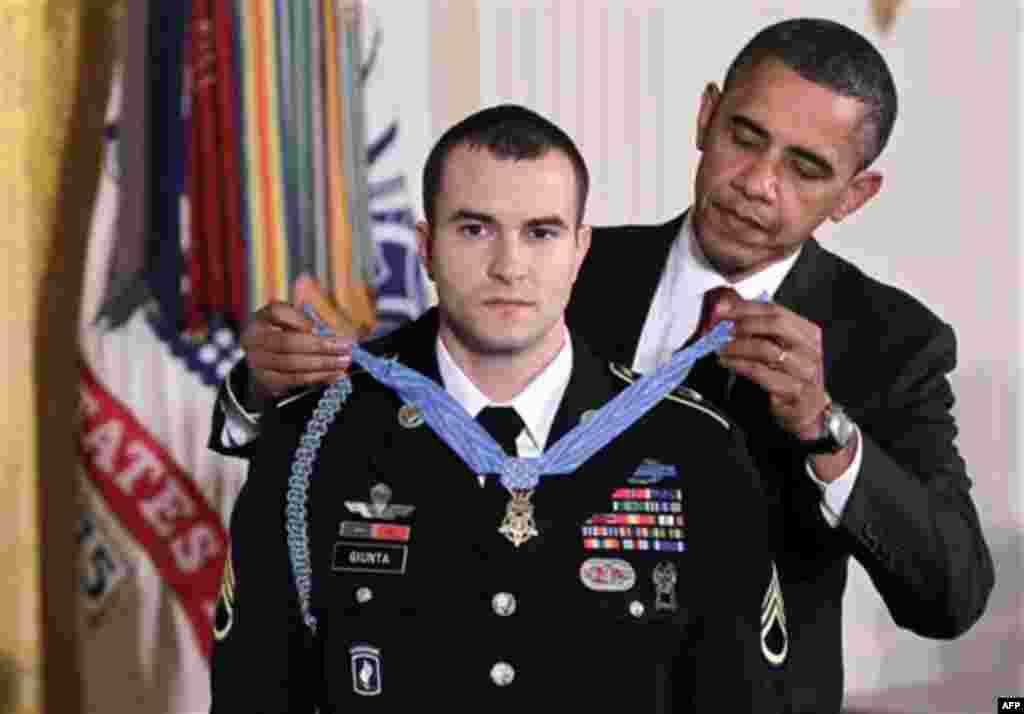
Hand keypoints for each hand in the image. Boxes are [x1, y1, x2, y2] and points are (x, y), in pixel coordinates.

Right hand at [240, 301, 354, 409]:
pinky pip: (293, 379)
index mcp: (261, 317)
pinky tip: (334, 374)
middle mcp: (252, 338)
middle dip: (321, 344)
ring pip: (291, 363)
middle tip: (346, 346)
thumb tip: (331, 335)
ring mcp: (256, 361)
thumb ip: (310, 323)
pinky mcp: (264, 380)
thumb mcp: (295, 322)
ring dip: (322, 363)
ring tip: (344, 361)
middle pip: (287, 341)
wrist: (267, 363)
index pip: (277, 312)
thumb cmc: (288, 336)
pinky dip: (317, 377)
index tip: (320, 326)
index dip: (300, 318)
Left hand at [713, 295, 828, 439]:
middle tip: (721, 328)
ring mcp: (804, 370)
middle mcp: (810, 349)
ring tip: (720, 348)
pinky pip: (760, 372)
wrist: (807, 411)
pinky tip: (727, 362)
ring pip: (765, 349)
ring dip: (736, 346)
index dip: (745, 307)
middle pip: (775, 324)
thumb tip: (727, 305)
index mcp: (808, 332)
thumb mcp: (779, 348)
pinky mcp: (793, 390)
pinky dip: (738, 364)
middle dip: (743, 323)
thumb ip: (758, 327)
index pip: (776, 310)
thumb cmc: (789, 376)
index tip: (722, 309)